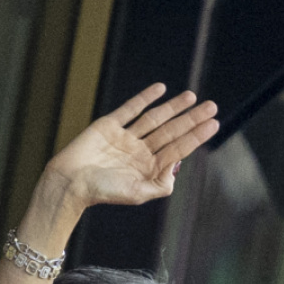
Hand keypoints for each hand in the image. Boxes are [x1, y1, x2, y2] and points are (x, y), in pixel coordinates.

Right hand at [44, 83, 218, 212]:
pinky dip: (144, 98)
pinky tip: (160, 89)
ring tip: (192, 96)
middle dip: (191, 119)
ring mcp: (125, 138)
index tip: (213, 124)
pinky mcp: (109, 125)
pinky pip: (130, 109)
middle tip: (211, 106)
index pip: (177, 149)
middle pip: (170, 132)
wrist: (70, 182)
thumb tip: (177, 168)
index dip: (196, 136)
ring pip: (154, 118)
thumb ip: (160, 185)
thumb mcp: (137, 194)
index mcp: (147, 169)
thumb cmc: (102, 192)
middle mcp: (139, 152)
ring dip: (173, 107)